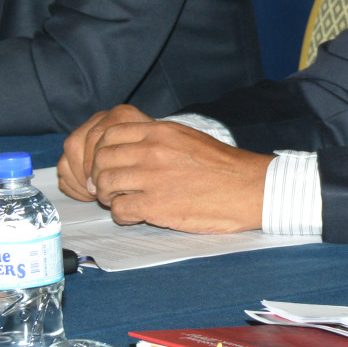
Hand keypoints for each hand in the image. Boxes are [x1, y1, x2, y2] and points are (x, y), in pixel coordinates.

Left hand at [59, 107, 270, 232]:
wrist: (247, 188)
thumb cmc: (221, 165)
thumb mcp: (186, 137)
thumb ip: (155, 138)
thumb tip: (127, 146)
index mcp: (159, 131)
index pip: (109, 134)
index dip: (101, 151)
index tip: (108, 164)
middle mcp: (152, 151)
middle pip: (102, 159)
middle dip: (100, 175)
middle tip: (110, 187)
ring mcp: (152, 178)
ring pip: (105, 184)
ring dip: (108, 196)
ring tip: (122, 201)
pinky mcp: (156, 206)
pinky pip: (119, 210)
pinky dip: (121, 215)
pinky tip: (136, 215)